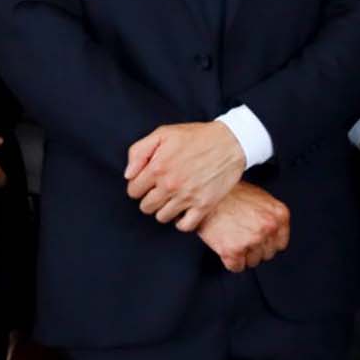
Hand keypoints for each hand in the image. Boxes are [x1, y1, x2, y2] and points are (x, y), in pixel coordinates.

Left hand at [126, 121, 246, 229]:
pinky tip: (184, 211)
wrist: (231, 142)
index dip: (139, 186)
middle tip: (161, 190)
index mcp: (157, 168)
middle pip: (146, 207)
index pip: (133, 190)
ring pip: (162, 217)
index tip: (148, 182)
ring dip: (165, 210)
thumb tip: (128, 175)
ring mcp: (188, 197)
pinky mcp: (204, 205)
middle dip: (150, 199)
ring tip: (173, 199)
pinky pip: (185, 225)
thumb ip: (139, 151)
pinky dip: (182, 221)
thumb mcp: (163, 134)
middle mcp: (170, 185)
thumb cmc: (197, 137)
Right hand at [194, 181, 289, 272]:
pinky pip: (236, 267)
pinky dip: (230, 261)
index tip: (256, 239)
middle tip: (241, 237)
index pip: (280, 244)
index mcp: (279, 214)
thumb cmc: (229, 194)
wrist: (206, 195)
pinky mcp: (233, 249)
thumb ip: (270, 215)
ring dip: (242, 255)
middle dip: (254, 249)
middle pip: (267, 254)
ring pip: (253, 262)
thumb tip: (272, 232)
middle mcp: (269, 227)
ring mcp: (252, 239)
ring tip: (232, 238)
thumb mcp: (260, 197)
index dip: (266, 243)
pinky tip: (225, 246)